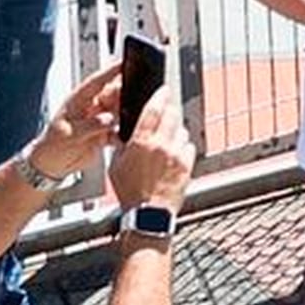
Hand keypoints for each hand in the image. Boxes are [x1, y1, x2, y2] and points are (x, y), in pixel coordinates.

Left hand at [29, 63, 125, 182]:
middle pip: (114, 95)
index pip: (97, 81)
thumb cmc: (51, 145)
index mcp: (79, 100)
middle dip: (125, 96)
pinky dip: (123, 134)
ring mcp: (98, 120)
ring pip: (119, 112)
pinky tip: (123, 138)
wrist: (50, 165)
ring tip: (133, 120)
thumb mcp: (69, 134)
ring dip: (126, 116)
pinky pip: (119, 130)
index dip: (111, 71)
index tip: (125, 63)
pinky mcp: (104, 134)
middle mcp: (91, 107)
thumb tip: (110, 119)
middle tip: (135, 100)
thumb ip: (91, 125)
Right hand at [102, 94, 191, 216]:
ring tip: (166, 141)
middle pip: (172, 114)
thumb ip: (122, 144)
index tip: (163, 90)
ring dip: (175, 130)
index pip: (154, 108)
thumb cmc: (130, 192)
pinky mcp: (187, 164)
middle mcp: (162, 145)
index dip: (160, 95)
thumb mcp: (116, 165)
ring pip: (182, 130)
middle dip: (168, 111)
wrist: (148, 214)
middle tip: (164, 114)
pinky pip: (188, 146)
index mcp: (142, 142)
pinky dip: (182, 146)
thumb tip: (125, 130)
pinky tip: (173, 154)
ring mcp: (177, 154)